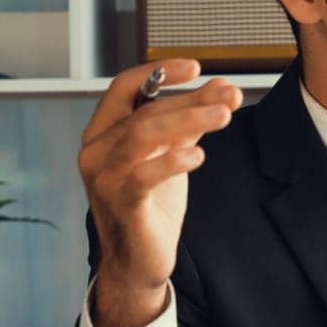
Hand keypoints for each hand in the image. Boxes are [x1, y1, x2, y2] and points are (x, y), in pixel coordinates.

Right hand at [78, 60, 242, 326]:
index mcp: (104, 132)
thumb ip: (192, 121)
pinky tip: (198, 155)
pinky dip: (171, 162)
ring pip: (142, 136)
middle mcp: (97, 151)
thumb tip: (224, 87)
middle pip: (145, 113)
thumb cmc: (152, 202)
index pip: (124, 87)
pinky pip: (143, 176)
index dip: (158, 72)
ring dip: (186, 121)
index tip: (195, 66)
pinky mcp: (122, 205)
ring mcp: (105, 178)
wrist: (138, 259)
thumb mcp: (172, 153)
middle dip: (191, 101)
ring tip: (224, 116)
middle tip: (230, 96)